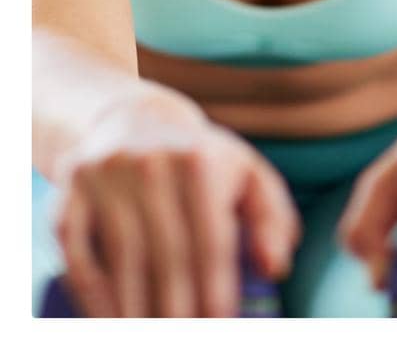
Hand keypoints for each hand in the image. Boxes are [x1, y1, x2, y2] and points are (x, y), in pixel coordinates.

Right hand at [51, 91, 300, 316]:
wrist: (133, 120)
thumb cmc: (200, 160)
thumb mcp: (245, 172)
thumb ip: (271, 216)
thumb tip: (277, 267)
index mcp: (200, 161)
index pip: (210, 239)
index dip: (215, 288)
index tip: (220, 323)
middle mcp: (151, 166)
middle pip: (166, 254)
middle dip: (177, 308)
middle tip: (185, 336)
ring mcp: (105, 181)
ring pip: (122, 260)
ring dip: (136, 310)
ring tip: (149, 336)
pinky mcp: (68, 197)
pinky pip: (79, 257)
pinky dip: (93, 297)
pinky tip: (110, 323)